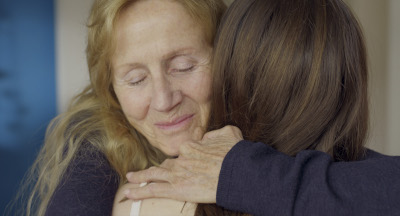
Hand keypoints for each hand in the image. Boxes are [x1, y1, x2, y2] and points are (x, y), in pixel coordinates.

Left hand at [124, 125, 242, 202]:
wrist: (238, 171)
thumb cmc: (236, 153)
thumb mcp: (230, 133)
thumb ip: (218, 133)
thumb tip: (210, 137)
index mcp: (192, 145)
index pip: (182, 152)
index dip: (183, 158)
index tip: (185, 163)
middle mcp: (181, 158)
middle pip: (166, 164)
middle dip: (157, 170)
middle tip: (146, 173)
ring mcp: (177, 174)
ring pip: (154, 174)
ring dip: (140, 177)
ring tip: (130, 179)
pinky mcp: (177, 189)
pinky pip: (154, 190)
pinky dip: (140, 191)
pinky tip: (130, 192)